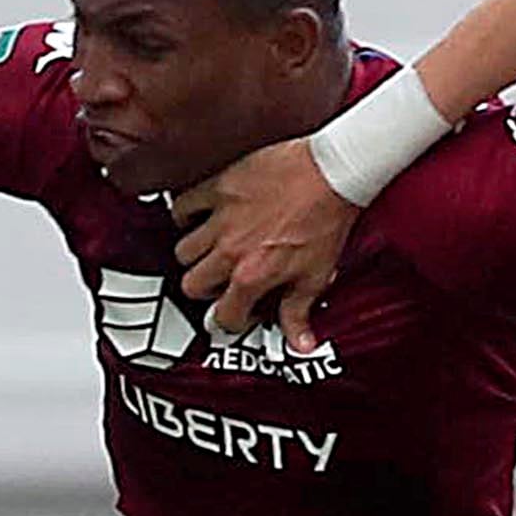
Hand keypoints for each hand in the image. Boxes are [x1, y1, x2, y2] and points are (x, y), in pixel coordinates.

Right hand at [174, 138, 359, 348]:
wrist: (332, 172)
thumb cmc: (328, 218)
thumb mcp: (317, 275)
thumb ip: (299, 312)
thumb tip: (301, 344)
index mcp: (252, 275)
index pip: (224, 316)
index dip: (233, 319)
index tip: (241, 311)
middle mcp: (230, 250)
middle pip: (192, 285)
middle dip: (207, 289)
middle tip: (223, 282)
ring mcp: (220, 218)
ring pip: (183, 249)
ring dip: (196, 254)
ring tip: (213, 250)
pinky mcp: (218, 188)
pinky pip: (182, 207)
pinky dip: (186, 215)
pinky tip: (199, 218)